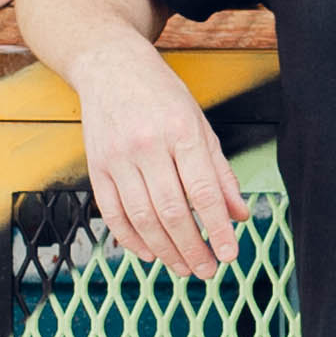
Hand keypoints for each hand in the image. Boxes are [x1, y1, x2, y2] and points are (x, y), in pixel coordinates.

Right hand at [78, 40, 247, 278]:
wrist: (110, 67)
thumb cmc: (161, 95)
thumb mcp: (200, 124)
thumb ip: (219, 171)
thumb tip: (239, 215)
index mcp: (181, 131)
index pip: (203, 191)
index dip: (217, 228)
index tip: (229, 254)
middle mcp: (148, 145)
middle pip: (172, 211)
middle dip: (192, 248)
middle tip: (208, 270)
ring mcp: (117, 157)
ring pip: (142, 217)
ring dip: (165, 250)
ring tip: (184, 268)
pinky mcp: (96, 166)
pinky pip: (113, 213)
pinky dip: (131, 239)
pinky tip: (150, 253)